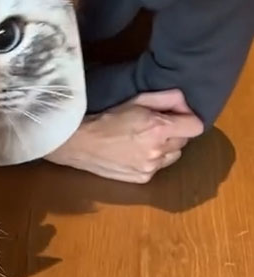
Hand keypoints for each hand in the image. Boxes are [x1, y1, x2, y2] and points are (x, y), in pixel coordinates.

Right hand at [47, 89, 203, 182]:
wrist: (80, 143)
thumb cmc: (106, 118)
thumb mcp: (137, 100)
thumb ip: (166, 98)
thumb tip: (185, 103)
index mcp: (158, 128)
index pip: (196, 126)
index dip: (187, 118)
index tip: (175, 116)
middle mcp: (158, 150)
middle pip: (185, 141)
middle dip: (173, 132)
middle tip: (153, 127)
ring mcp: (151, 167)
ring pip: (174, 156)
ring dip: (165, 148)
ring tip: (143, 141)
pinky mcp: (143, 178)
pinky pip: (159, 168)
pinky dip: (152, 160)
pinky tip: (134, 153)